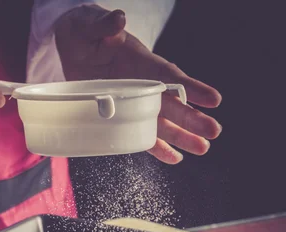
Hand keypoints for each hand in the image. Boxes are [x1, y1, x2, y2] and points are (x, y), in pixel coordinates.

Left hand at [55, 5, 221, 163]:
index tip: (213, 99)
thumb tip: (118, 19)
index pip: (169, 76)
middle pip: (171, 104)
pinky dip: (157, 147)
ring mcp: (135, 101)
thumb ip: (105, 26)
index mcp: (140, 62)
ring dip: (181, 136)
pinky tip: (175, 158)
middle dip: (191, 118)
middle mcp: (143, 84)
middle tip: (213, 131)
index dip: (190, 88)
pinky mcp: (122, 113)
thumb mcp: (92, 26)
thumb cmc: (86, 32)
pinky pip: (142, 133)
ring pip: (162, 122)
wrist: (71, 45)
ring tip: (202, 149)